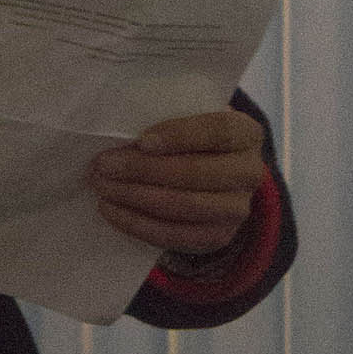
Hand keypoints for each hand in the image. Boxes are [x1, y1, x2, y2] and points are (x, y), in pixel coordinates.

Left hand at [88, 109, 265, 258]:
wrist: (217, 175)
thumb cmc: (194, 138)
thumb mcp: (191, 117)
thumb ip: (167, 118)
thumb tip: (119, 132)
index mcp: (247, 133)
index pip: (218, 132)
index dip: (180, 136)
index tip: (141, 140)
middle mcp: (250, 173)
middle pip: (196, 173)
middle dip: (142, 170)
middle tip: (103, 165)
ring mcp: (237, 209)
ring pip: (183, 206)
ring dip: (134, 197)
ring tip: (102, 187)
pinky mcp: (218, 237)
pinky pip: (174, 235)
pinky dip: (137, 223)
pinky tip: (110, 210)